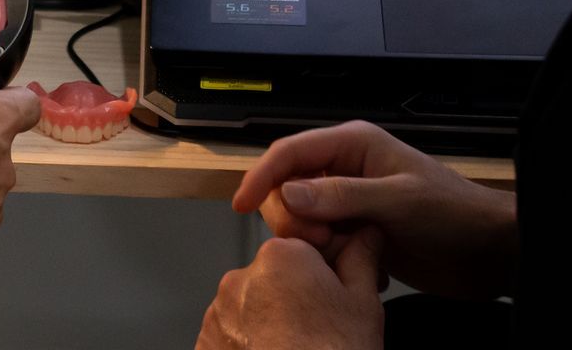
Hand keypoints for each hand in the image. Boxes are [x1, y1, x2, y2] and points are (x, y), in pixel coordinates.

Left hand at [196, 226, 384, 349]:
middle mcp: (240, 277)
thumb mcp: (363, 306)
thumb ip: (360, 260)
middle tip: (317, 332)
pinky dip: (247, 346)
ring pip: (250, 309)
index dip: (322, 277)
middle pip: (273, 280)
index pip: (301, 252)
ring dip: (268, 323)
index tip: (333, 300)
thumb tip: (365, 234)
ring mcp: (218, 312)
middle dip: (292, 299)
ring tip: (295, 348)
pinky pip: (229, 336)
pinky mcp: (205, 342)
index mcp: (280, 256)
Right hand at [231, 120, 516, 300]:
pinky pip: (322, 240)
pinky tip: (355, 268)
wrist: (487, 250)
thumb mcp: (398, 200)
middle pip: (287, 186)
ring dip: (312, 241)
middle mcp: (345, 167)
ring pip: (301, 217)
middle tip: (320, 243)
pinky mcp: (357, 229)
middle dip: (292, 217)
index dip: (260, 175)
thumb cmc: (452, 212)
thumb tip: (289, 192)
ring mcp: (350, 199)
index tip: (239, 204)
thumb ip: (342, 195)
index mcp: (352, 144)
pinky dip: (329, 256)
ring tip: (343, 255)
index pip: (289, 152)